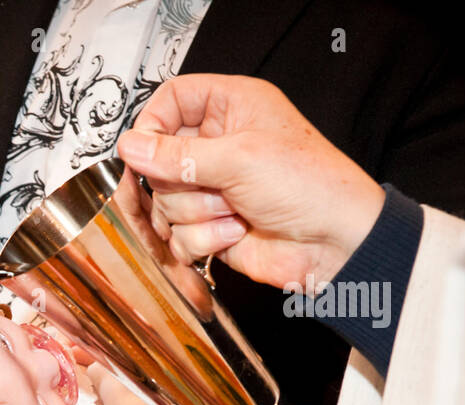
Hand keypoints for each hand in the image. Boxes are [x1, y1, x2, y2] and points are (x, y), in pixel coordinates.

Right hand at [117, 74, 384, 287]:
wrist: (335, 244)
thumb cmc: (310, 185)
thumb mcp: (239, 158)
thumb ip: (177, 154)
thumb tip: (130, 146)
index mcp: (231, 107)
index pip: (171, 100)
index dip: (152, 125)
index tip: (145, 150)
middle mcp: (218, 145)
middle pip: (160, 158)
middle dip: (182, 181)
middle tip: (213, 185)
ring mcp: (211, 188)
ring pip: (165, 201)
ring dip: (198, 213)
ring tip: (235, 212)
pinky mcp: (209, 227)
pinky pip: (177, 235)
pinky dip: (203, 239)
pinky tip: (236, 233)